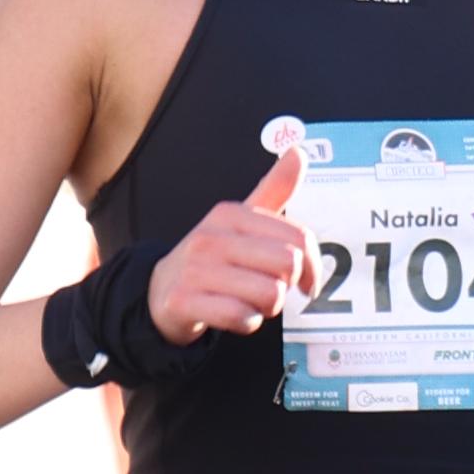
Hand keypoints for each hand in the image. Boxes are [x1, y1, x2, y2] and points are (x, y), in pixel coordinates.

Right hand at [150, 135, 314, 340]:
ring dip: (267, 308)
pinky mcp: (183, 301)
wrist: (160, 291)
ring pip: (269, 295)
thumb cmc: (213, 257)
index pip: (299, 238)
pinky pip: (241, 317)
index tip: (308, 281)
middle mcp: (211, 237)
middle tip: (271, 290)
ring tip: (248, 301)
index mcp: (231, 213)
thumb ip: (274, 189)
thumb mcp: (241, 221)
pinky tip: (234, 315)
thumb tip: (299, 150)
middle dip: (287, 286)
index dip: (313, 266)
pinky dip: (247, 323)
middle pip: (287, 265)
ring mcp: (195, 269)